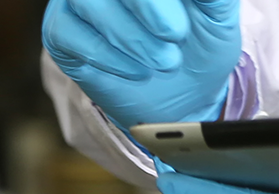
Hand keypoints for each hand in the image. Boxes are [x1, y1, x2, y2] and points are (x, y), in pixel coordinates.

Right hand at [43, 0, 239, 127]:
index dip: (152, 0)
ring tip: (165, 61)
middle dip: (145, 3)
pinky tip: (136, 71)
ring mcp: (79, 0)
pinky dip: (107, 56)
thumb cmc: (200, 46)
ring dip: (130, 35)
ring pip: (87, 0)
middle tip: (176, 34)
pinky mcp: (60, 31)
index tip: (182, 19)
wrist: (184, 98)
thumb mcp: (217, 16)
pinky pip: (69, 33)